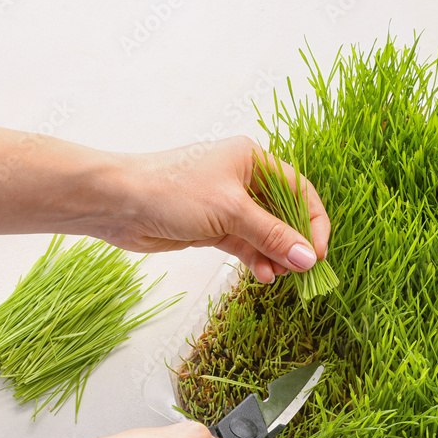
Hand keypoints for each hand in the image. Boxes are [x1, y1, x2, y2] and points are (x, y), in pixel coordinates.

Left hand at [99, 136, 330, 283]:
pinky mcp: (211, 227)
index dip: (313, 223)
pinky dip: (256, 260)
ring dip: (275, 256)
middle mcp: (243, 179)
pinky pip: (245, 245)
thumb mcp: (231, 211)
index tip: (318, 254)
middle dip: (294, 244)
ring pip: (264, 234)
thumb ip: (272, 235)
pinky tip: (263, 275)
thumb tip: (309, 259)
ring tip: (280, 277)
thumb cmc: (173, 191)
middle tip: (302, 272)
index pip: (299, 191)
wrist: (119, 202)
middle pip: (284, 215)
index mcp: (252, 160)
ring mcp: (227, 205)